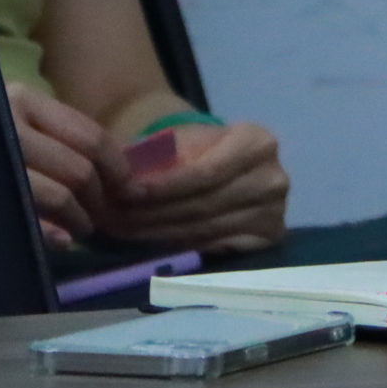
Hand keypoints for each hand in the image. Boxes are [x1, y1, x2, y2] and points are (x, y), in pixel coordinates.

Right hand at [5, 82, 124, 249]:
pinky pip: (25, 216)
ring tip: (83, 229)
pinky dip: (49, 232)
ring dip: (79, 218)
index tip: (132, 190)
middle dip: (100, 199)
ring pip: (56, 193)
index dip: (119, 168)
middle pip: (78, 168)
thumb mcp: (27, 121)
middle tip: (105, 216)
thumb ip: (69, 138)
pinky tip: (61, 240)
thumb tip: (123, 176)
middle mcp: (6, 123)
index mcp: (26, 100)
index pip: (90, 137)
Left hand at [98, 121, 288, 254]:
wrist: (225, 164)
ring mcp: (274, 211)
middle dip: (151, 213)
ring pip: (204, 230)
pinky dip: (177, 246)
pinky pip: (214, 247)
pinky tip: (148, 242)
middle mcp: (274, 178)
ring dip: (156, 234)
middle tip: (111, 219)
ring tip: (120, 231)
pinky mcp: (267, 238)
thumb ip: (156, 159)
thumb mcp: (179, 140)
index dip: (162, 186)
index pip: (204, 172)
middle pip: (203, 205)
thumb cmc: (198, 149)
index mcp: (257, 143)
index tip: (124, 194)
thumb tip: (121, 186)